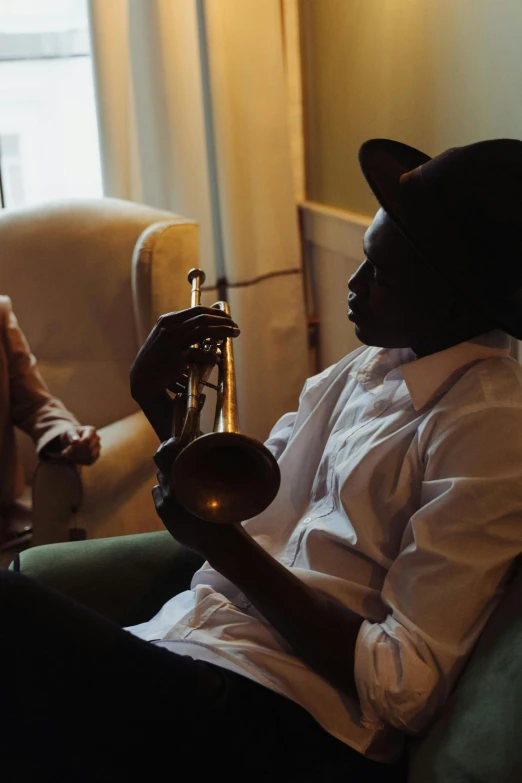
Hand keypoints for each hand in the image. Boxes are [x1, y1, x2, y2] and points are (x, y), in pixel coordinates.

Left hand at [60, 426, 100, 464]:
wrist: (72, 440)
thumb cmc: (71, 435)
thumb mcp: (68, 433)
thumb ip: (71, 436)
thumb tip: (76, 441)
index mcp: (91, 430)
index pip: (87, 440)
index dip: (76, 447)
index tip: (66, 450)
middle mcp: (97, 438)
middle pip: (89, 448)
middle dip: (76, 453)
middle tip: (65, 454)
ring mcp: (98, 447)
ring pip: (90, 456)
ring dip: (77, 458)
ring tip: (68, 456)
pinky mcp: (96, 455)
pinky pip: (90, 461)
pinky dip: (81, 462)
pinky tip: (73, 459)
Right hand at [129, 307, 239, 401]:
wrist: (142, 378)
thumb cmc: (158, 358)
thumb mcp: (167, 337)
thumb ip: (184, 329)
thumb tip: (209, 324)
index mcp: (168, 320)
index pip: (197, 310)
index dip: (216, 313)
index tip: (228, 317)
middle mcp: (169, 328)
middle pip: (202, 318)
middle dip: (223, 321)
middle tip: (235, 327)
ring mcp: (171, 343)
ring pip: (202, 330)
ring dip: (222, 331)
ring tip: (233, 334)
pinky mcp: (174, 360)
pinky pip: (197, 354)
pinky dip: (210, 355)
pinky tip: (217, 357)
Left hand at [152, 438, 241, 559]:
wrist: (218, 540)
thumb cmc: (225, 507)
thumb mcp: (220, 479)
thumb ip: (207, 462)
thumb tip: (200, 442)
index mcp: (186, 474)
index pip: (166, 450)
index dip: (170, 444)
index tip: (178, 443)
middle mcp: (173, 484)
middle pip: (162, 463)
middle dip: (170, 460)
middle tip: (182, 461)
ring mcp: (166, 498)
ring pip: (161, 478)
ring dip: (169, 477)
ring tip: (184, 483)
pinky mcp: (162, 510)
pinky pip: (158, 492)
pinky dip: (165, 492)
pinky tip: (179, 499)